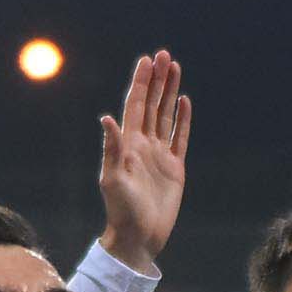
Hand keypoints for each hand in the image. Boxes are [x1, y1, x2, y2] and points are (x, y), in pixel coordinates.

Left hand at [97, 49, 190, 266]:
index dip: (141, 83)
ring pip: (166, 115)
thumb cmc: (121, 211)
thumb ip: (112, 149)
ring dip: (169, 92)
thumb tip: (106, 119)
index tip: (147, 60)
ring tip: (174, 68)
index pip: (135, 106)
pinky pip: (180, 137)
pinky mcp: (174, 167)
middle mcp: (142, 145)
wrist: (138, 237)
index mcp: (127, 144)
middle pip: (152, 105)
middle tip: (164, 54)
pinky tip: (184, 101)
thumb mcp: (114, 180)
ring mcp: (159, 155)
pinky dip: (183, 119)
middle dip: (157, 80)